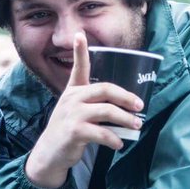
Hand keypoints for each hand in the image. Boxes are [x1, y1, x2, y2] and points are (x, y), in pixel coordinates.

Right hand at [25, 32, 143, 188]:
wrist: (50, 154)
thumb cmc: (69, 131)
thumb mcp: (76, 112)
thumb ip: (95, 105)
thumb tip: (126, 108)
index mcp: (73, 91)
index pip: (79, 68)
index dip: (80, 51)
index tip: (80, 34)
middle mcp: (72, 99)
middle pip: (105, 90)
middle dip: (126, 97)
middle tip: (140, 106)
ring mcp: (72, 114)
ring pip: (107, 111)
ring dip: (126, 119)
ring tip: (136, 126)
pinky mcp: (74, 131)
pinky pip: (101, 132)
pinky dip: (114, 139)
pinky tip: (119, 144)